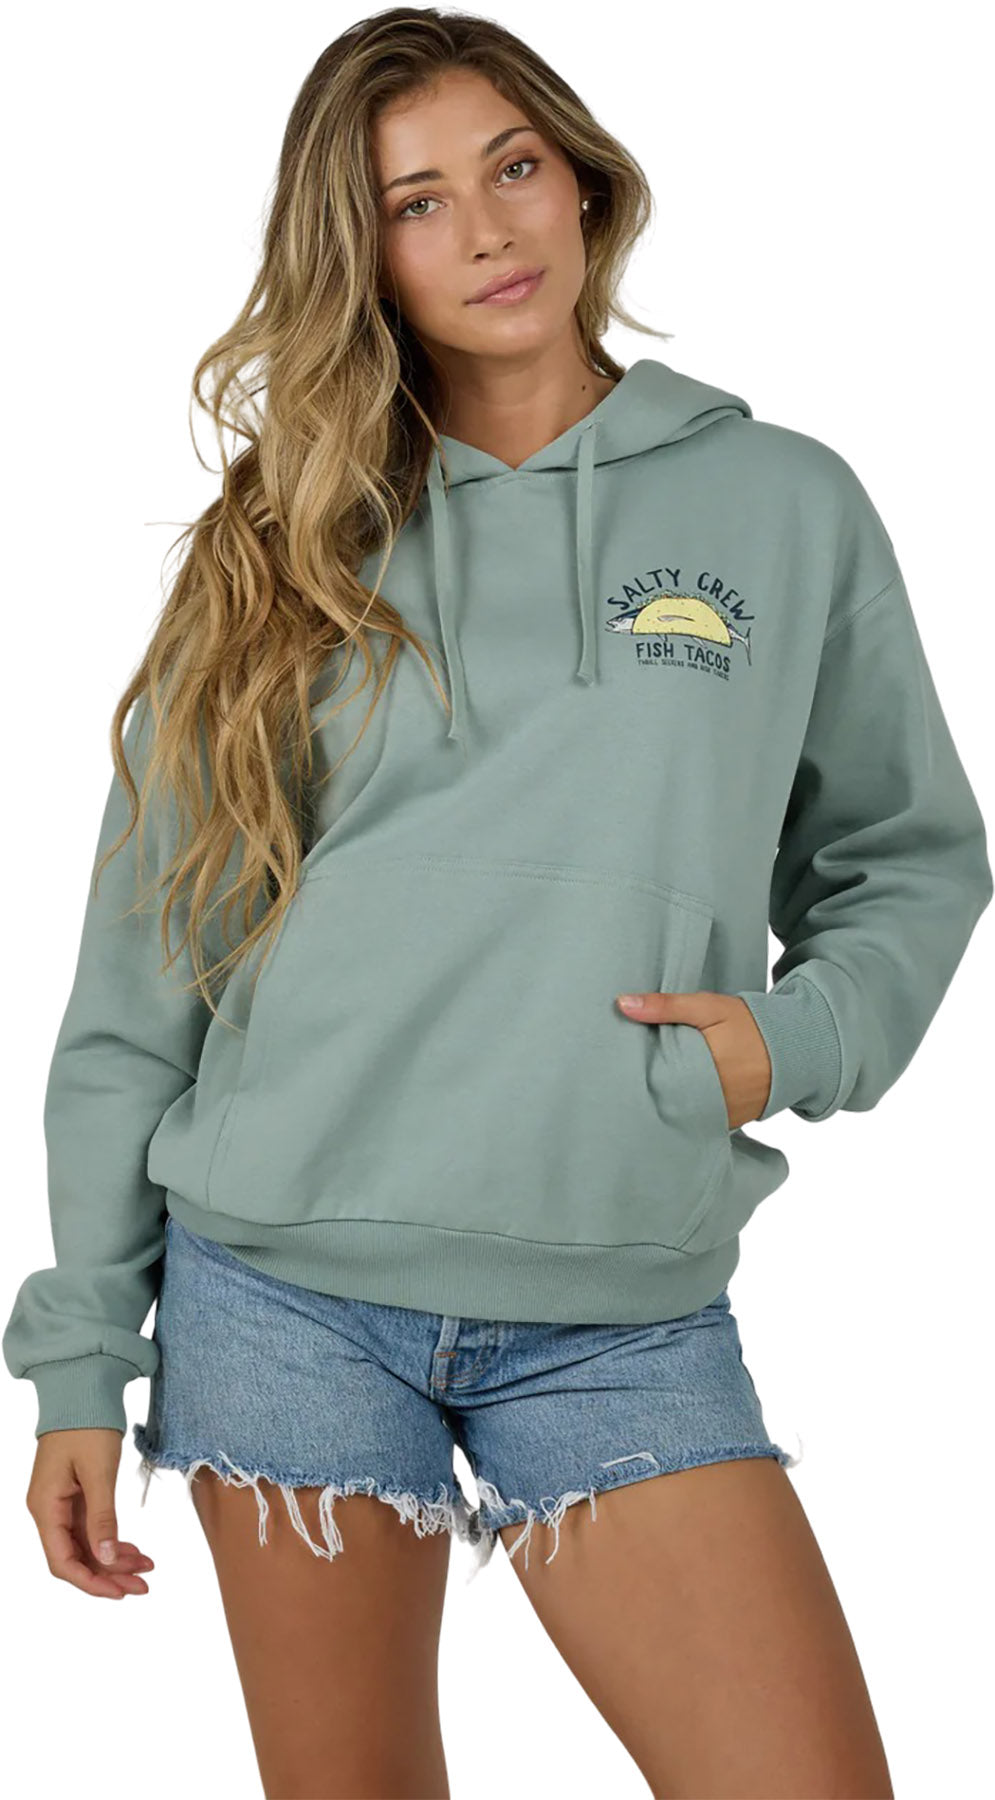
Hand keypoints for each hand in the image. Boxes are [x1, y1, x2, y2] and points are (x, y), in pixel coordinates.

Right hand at [26, 1428, 155, 1599]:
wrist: (82, 1387)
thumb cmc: (86, 1423)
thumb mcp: (99, 1471)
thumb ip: (102, 1517)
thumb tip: (105, 1560)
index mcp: (45, 1507)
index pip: (62, 1561)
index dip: (91, 1582)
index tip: (121, 1592)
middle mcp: (48, 1510)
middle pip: (75, 1558)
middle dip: (108, 1574)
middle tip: (144, 1585)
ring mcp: (61, 1503)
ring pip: (86, 1545)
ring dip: (113, 1559)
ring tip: (147, 1567)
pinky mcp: (74, 1494)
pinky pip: (91, 1528)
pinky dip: (112, 1539)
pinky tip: (134, 1548)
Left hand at [616, 989, 771, 1129]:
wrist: (796, 1047)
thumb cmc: (751, 1024)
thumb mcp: (708, 1007)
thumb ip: (666, 1006)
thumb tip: (622, 1004)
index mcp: (699, 1071)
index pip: (654, 1081)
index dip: (635, 1075)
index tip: (618, 1068)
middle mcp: (709, 1101)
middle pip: (664, 1101)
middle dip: (649, 1090)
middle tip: (628, 1080)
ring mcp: (721, 1116)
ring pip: (681, 1114)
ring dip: (668, 1103)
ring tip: (649, 1090)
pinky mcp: (730, 1123)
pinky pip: (699, 1120)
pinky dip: (688, 1110)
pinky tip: (677, 1098)